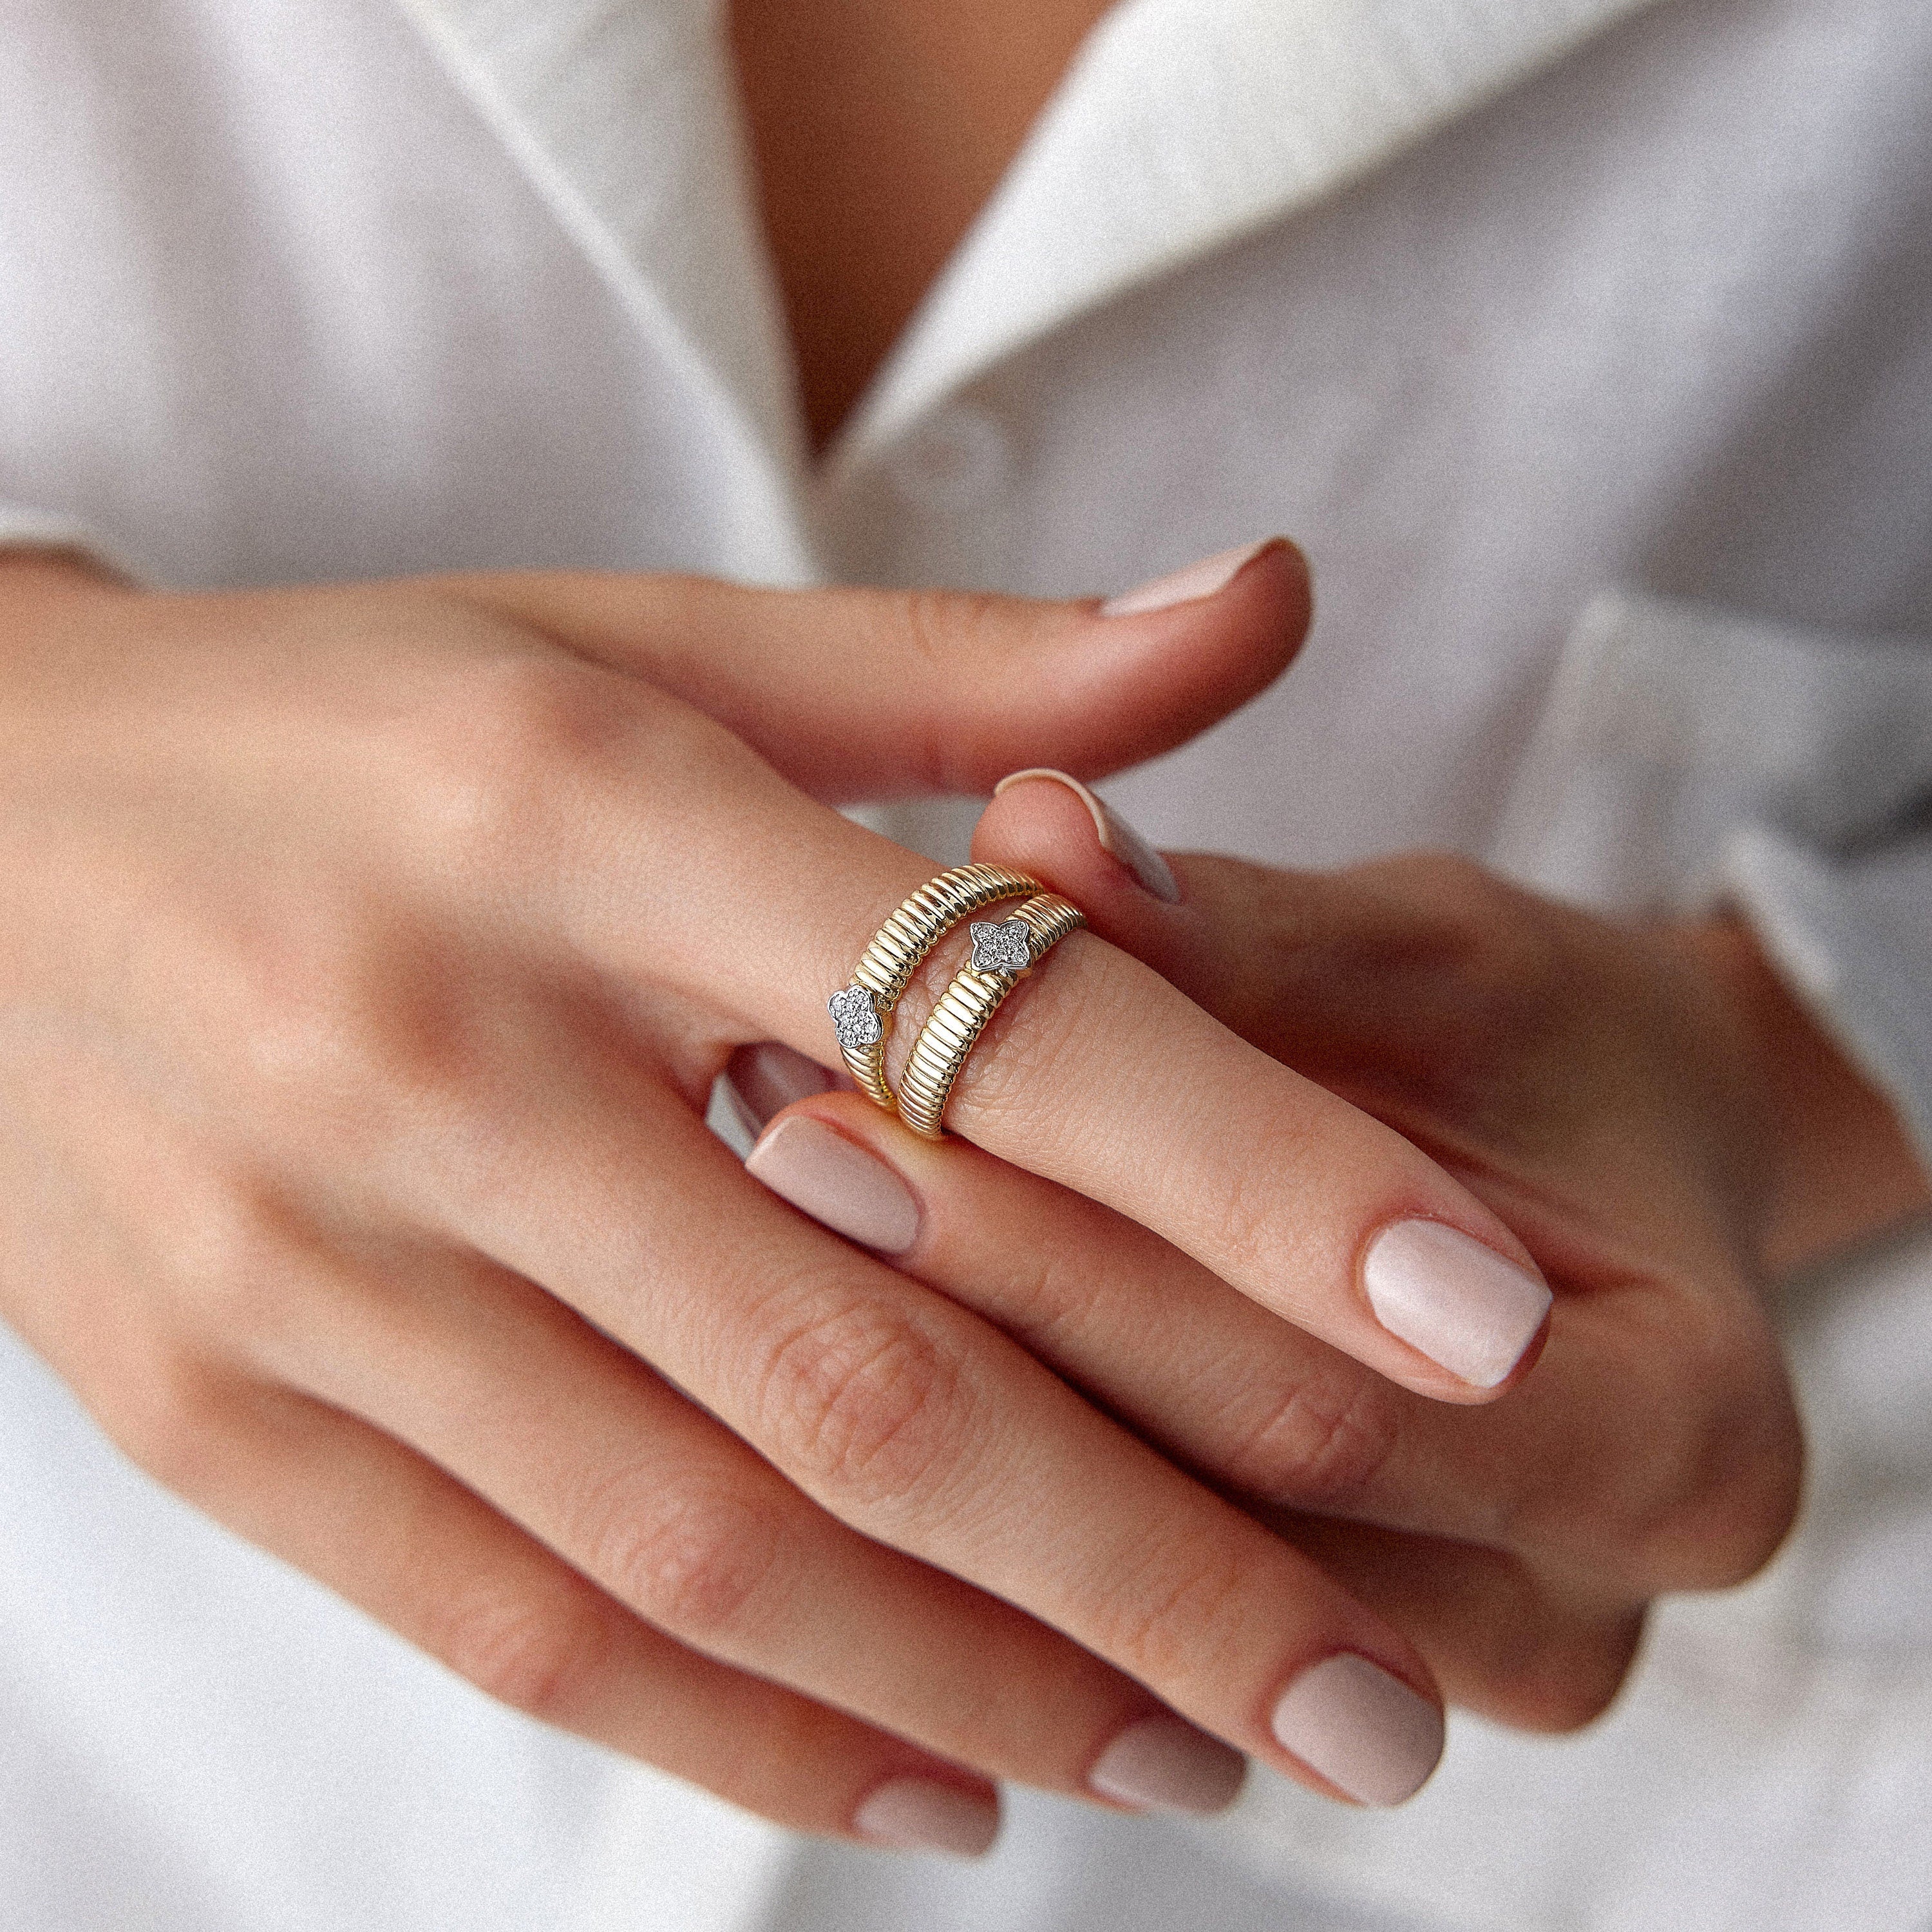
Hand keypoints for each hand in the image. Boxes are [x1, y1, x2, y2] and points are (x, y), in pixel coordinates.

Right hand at [0, 546, 1547, 1848]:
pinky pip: (524, 1621)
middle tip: (1390, 1699)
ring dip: (995, 1679)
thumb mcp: (649, 641)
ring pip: (716, 1539)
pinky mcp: (217, 1408)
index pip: (995, 1026)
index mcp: (590, 815)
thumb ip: (979, 666)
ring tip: (1210, 1750)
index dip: (1265, 1187)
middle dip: (1170, 1558)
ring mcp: (315, 1258)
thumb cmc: (371, 723)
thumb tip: (1275, 606)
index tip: (1485, 1328)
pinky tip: (942, 1782)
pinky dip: (755, 1731)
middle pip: (878, 1367)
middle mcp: (453, 1045)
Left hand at [746, 770, 1923, 1730]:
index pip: (1326, 1403)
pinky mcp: (1326, 1680)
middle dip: (972, 1344)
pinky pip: (1111, 1635)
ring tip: (737, 1240)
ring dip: (935, 1429)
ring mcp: (1451, 1677)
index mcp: (1686, 1440)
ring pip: (1137, 1613)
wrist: (1591, 1178)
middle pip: (1221, 1526)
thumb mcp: (1418, 954)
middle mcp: (1584, 1613)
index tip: (844, 1104)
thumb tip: (1028, 837)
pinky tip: (798, 1353)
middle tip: (751, 1163)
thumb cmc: (1522, 1039)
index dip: (1072, 1262)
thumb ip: (1234, 929)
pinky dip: (963, 1499)